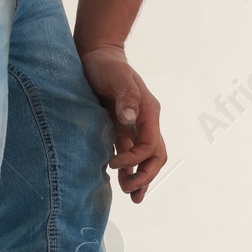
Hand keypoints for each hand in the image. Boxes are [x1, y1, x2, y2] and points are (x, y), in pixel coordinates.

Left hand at [79, 44, 164, 203]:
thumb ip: (127, 97)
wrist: (96, 55)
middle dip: (145, 176)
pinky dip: (129, 170)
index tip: (112, 162)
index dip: (134, 158)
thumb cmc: (106, 64)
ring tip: (131, 196)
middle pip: (155, 157)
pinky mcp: (121, 129)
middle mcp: (145, 122)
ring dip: (140, 178)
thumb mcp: (116, 76)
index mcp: (148, 112)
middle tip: (129, 191)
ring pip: (145, 159)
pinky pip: (130, 155)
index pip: (149, 145)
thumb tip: (129, 118)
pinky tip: (122, 181)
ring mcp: (134, 127)